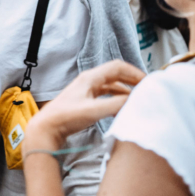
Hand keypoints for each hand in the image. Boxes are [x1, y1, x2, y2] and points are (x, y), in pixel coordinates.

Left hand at [24, 60, 144, 150]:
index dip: (134, 73)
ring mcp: (86, 90)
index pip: (118, 67)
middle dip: (132, 80)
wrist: (46, 128)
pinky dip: (116, 99)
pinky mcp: (85, 100)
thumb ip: (115, 105)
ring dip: (125, 91)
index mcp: (90, 78)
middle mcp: (89, 81)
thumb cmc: (66, 117)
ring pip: (111, 85)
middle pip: (116, 74)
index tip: (148, 82)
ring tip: (137, 100)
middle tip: (146, 90)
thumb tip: (135, 101)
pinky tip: (122, 108)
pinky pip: (106, 95)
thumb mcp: (93, 111)